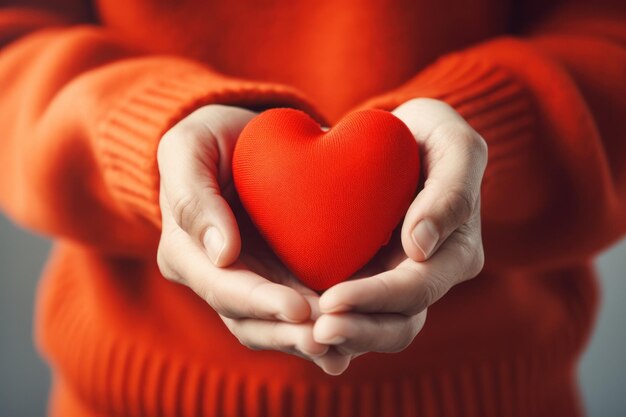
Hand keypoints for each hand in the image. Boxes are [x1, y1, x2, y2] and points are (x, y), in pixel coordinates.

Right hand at [156, 105, 340, 366]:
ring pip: (271, 327)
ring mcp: (245, 283)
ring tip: (342, 350)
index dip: (259, 301)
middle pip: (248, 318)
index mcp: (186, 251)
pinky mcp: (274, 281)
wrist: (239, 142)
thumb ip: (192, 195)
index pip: (220, 285)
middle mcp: (213, 277)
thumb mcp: (187, 148)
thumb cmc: (209, 138)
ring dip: (304, 341)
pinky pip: (293, 315)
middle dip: (287, 332)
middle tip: (327, 339)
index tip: (297, 309)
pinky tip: (346, 348)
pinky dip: (316, 331)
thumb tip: (221, 253)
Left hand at [313, 98, 487, 369]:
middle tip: (314, 331)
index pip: (419, 289)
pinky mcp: (369, 277)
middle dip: (358, 330)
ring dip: (344, 336)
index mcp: (456, 252)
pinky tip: (299, 328)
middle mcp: (429, 276)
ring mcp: (398, 280)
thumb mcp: (454, 144)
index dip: (378, 299)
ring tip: (304, 336)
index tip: (333, 299)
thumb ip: (451, 191)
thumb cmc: (430, 133)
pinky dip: (332, 324)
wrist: (395, 138)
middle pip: (399, 323)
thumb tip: (420, 249)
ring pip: (376, 329)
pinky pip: (354, 313)